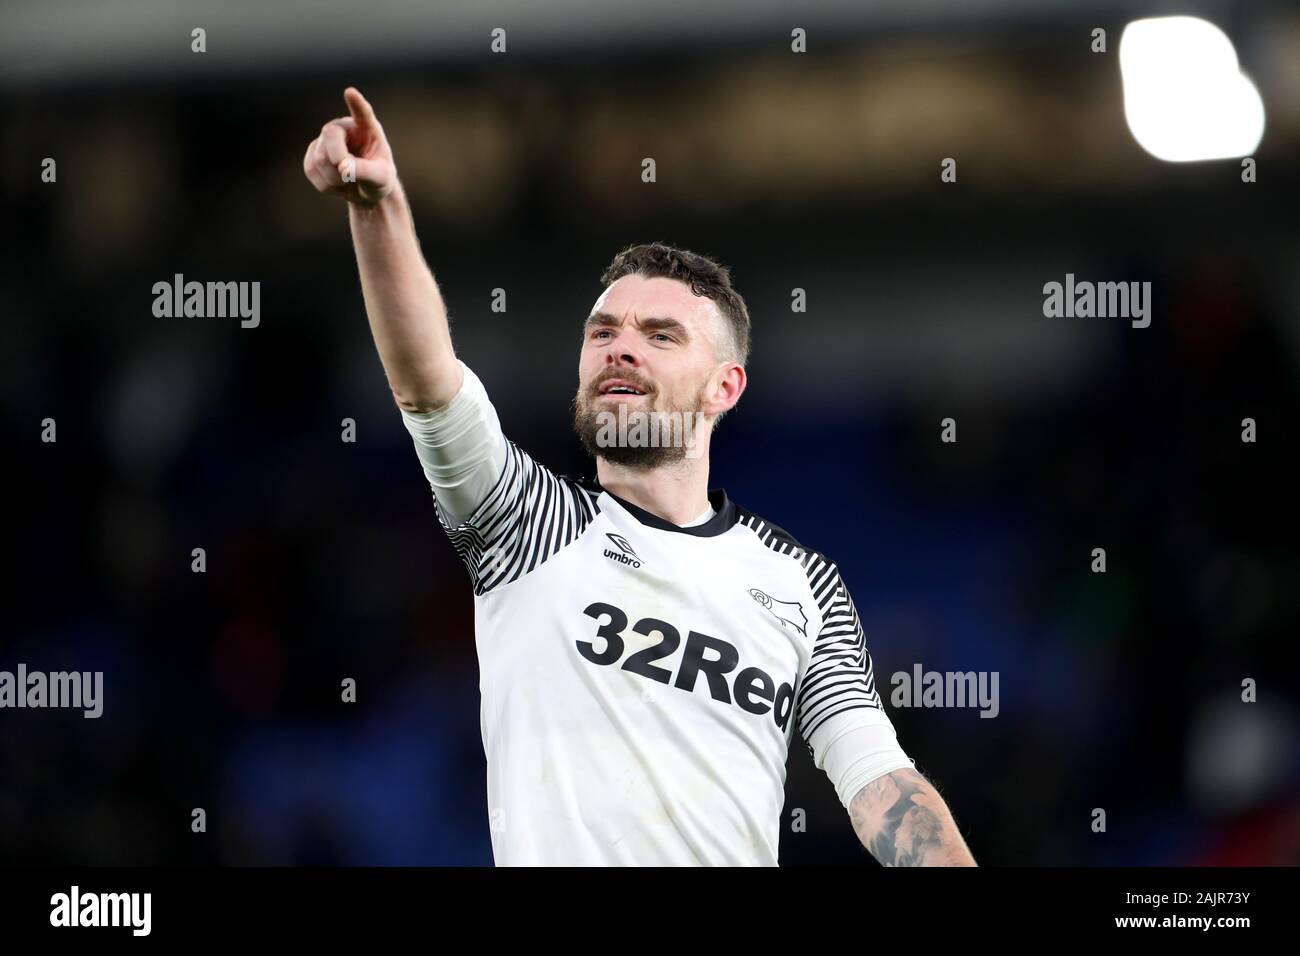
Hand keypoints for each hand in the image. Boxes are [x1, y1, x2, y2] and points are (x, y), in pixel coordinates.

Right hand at [302, 87, 396, 206]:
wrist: (365, 191)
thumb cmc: (378, 180)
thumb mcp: (380, 178)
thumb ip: (366, 171)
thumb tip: (343, 167)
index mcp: (367, 128)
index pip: (362, 113)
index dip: (356, 103)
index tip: (351, 93)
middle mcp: (343, 128)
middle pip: (329, 136)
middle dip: (339, 160)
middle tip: (349, 176)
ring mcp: (325, 140)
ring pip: (319, 158)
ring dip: (334, 178)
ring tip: (349, 181)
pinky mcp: (312, 155)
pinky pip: (311, 170)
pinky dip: (325, 184)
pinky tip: (337, 183)